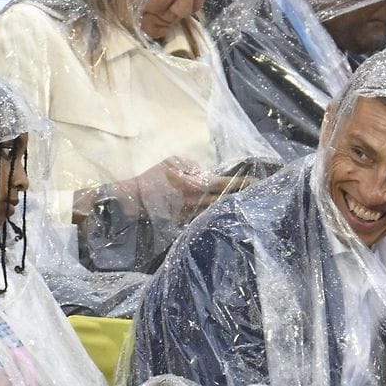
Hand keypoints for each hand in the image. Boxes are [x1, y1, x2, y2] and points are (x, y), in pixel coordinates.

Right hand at [115, 157, 251, 218]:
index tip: (255, 181)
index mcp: (194, 185)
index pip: (223, 184)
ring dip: (228, 207)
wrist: (130, 201)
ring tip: (242, 202)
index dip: (240, 183)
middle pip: (224, 200)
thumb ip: (191, 166)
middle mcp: (195, 202)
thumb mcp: (171, 162)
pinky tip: (221, 214)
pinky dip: (212, 215)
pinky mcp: (184, 223)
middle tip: (256, 192)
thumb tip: (205, 172)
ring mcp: (190, 215)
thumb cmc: (150, 179)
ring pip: (215, 211)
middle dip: (240, 196)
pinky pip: (202, 218)